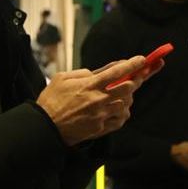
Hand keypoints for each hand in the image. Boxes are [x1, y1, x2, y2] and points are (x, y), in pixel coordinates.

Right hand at [36, 57, 153, 146]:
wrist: (45, 127)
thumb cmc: (51, 101)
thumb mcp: (62, 78)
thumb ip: (82, 73)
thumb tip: (96, 73)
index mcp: (88, 85)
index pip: (116, 72)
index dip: (132, 65)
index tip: (142, 60)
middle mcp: (97, 100)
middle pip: (127, 88)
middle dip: (136, 80)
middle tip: (138, 76)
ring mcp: (100, 115)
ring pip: (125, 104)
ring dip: (127, 97)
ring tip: (123, 94)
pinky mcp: (100, 128)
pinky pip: (119, 120)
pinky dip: (122, 113)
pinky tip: (119, 109)